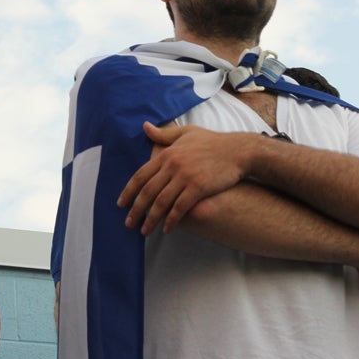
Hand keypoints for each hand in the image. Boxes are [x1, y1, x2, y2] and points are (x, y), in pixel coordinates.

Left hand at [118, 122, 249, 234]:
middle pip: (148, 191)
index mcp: (167, 153)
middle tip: (129, 223)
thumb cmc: (213, 141)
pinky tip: (167, 230)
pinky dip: (171, 220)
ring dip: (151, 219)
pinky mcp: (198, 187)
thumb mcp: (186, 133)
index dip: (129, 191)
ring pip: (161, 202)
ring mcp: (185, 176)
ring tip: (145, 231)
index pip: (141, 175)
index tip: (121, 204)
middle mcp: (172, 165)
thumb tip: (144, 126)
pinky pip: (180, 208)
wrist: (238, 151)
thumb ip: (163, 133)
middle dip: (136, 210)